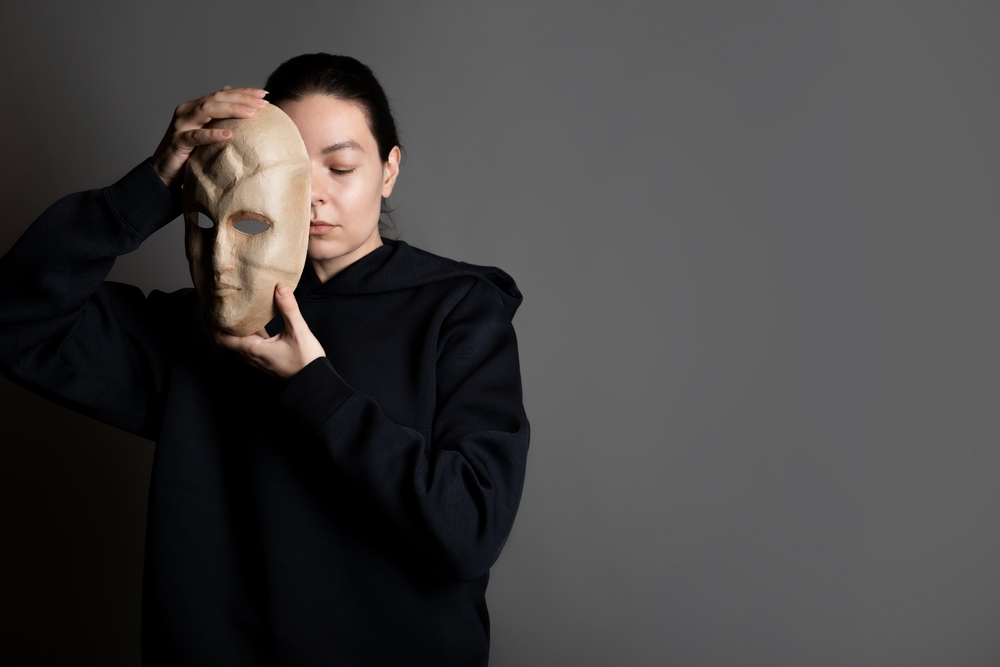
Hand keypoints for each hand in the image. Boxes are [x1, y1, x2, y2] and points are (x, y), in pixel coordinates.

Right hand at [150, 86, 267, 186]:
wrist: (162, 172)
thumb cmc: (187, 153)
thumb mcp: (204, 132)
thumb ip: (216, 117)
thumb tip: (230, 94)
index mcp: (195, 107)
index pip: (221, 94)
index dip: (243, 92)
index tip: (264, 93)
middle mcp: (187, 111)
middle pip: (216, 98)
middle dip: (241, 98)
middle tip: (262, 102)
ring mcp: (181, 125)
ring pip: (206, 110)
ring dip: (231, 110)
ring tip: (251, 114)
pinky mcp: (178, 141)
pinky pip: (196, 136)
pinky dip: (212, 134)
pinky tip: (228, 134)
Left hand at [212, 285, 325, 379]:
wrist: (314, 384)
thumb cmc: (305, 361)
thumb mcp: (298, 331)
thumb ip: (288, 308)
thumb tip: (280, 287)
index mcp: (252, 349)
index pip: (220, 336)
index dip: (210, 322)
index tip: (207, 307)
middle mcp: (250, 355)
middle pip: (226, 338)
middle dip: (220, 321)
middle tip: (219, 303)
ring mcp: (257, 358)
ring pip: (239, 340)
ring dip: (234, 326)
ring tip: (235, 308)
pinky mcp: (265, 358)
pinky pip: (250, 343)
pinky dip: (248, 331)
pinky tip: (256, 320)